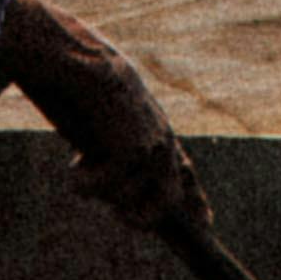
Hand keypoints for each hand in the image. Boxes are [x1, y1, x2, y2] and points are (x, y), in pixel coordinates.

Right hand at [0, 0, 211, 245]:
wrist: (78, 57)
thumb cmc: (81, 84)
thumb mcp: (103, 118)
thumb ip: (111, 143)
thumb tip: (107, 180)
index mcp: (158, 129)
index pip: (185, 169)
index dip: (196, 197)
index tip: (207, 222)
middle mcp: (162, 141)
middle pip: (166, 202)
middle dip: (138, 216)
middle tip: (114, 212)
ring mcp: (151, 147)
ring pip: (127, 200)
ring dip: (100, 190)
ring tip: (81, 167)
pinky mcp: (134, 150)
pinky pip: (105, 189)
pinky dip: (82, 183)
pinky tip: (74, 163)